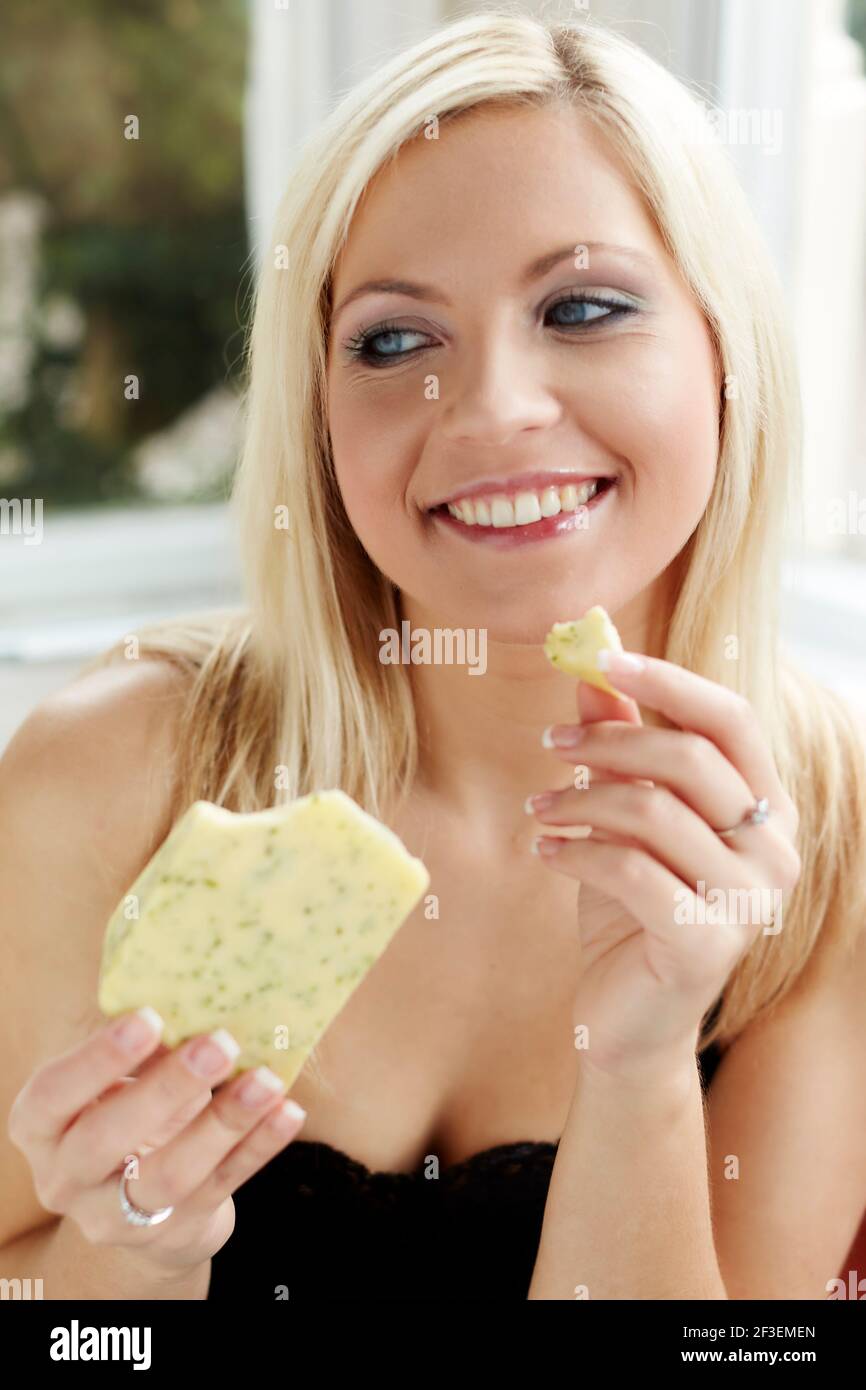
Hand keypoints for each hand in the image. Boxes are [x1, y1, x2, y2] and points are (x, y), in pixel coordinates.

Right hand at [8, 1010, 306, 1276]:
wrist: (141, 1202)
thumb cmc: (129, 1112)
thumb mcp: (120, 1082)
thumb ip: (144, 1049)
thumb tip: (195, 998)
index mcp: (43, 1127)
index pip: (52, 1095)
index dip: (96, 1058)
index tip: (150, 1016)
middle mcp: (67, 1178)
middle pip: (104, 1141)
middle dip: (165, 1090)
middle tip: (218, 1045)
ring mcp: (117, 1216)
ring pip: (169, 1176)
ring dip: (223, 1123)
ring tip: (267, 1080)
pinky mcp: (174, 1232)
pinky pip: (220, 1187)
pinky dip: (257, 1147)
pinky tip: (286, 1112)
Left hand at [527, 651, 800, 1079]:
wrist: (626, 1021)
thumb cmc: (632, 909)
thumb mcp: (624, 819)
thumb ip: (622, 746)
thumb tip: (591, 673)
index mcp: (768, 808)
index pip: (730, 719)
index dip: (666, 681)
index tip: (599, 657)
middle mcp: (775, 851)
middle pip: (690, 758)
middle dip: (608, 743)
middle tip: (548, 745)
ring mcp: (750, 901)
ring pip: (654, 812)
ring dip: (581, 800)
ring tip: (538, 811)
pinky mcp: (709, 944)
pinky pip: (632, 871)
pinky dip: (577, 852)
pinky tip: (546, 851)